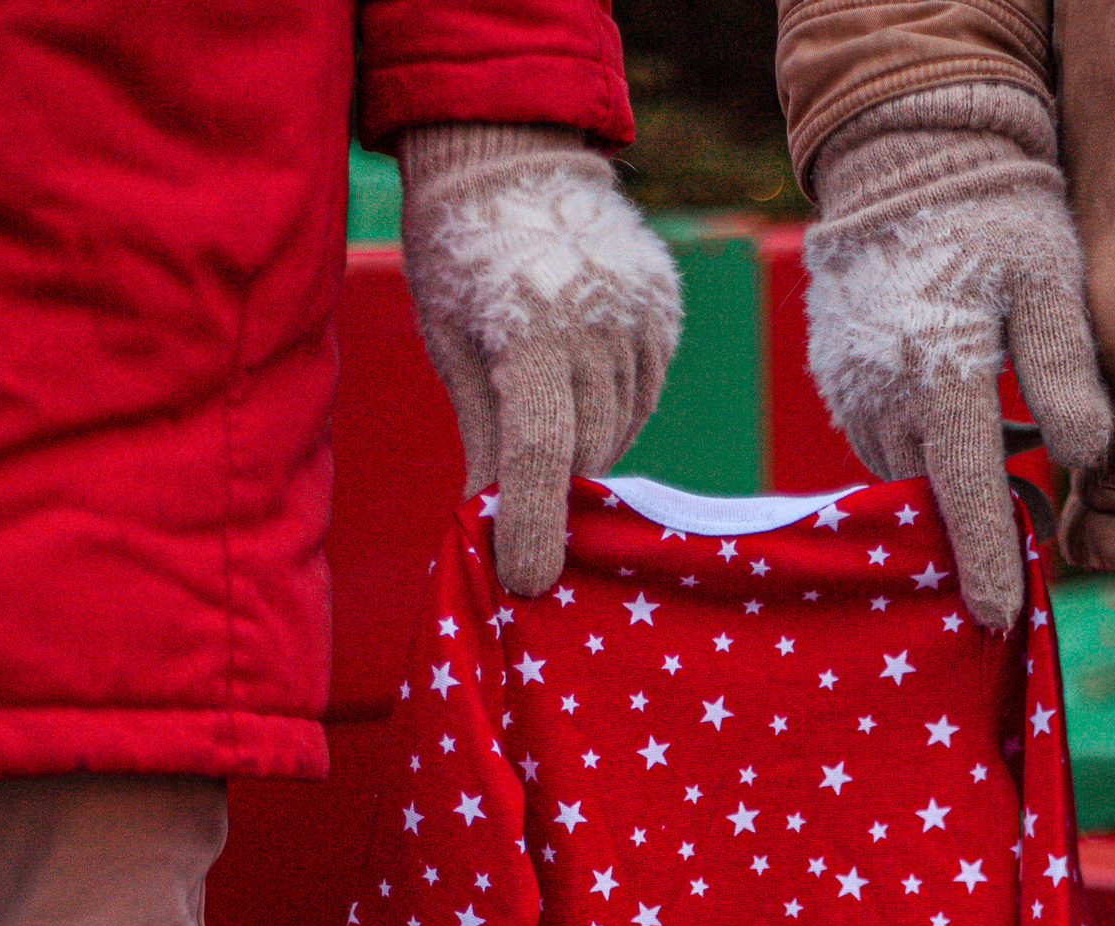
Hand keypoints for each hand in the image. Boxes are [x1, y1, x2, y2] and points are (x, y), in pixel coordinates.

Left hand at [400, 124, 681, 595]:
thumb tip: (483, 527)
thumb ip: (479, 438)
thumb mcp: (451, 345)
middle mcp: (598, 330)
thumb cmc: (460, 255)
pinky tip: (578, 394)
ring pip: (619, 429)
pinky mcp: (663, 316)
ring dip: (583, 453)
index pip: (542, 456)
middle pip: (585, 453)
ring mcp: (641, 321)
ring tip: (543, 438)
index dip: (535, 526)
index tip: (527, 581)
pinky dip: (610, 414)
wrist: (512, 154)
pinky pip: (641, 396)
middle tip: (521, 524)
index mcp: (531, 336)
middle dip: (554, 495)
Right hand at [803, 84, 1112, 628]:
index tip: (998, 613)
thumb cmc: (995, 220)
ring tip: (996, 464)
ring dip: (943, 485)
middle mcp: (885, 398)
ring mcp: (851, 390)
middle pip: (930, 497)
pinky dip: (915, 450)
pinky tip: (955, 421)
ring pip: (900, 474)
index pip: (968, 497)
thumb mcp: (1051, 287)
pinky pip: (876, 440)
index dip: (986, 560)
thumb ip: (1067, 376)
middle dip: (972, 525)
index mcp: (944, 383)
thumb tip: (1084, 459)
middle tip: (1030, 531)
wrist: (907, 158)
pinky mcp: (836, 377)